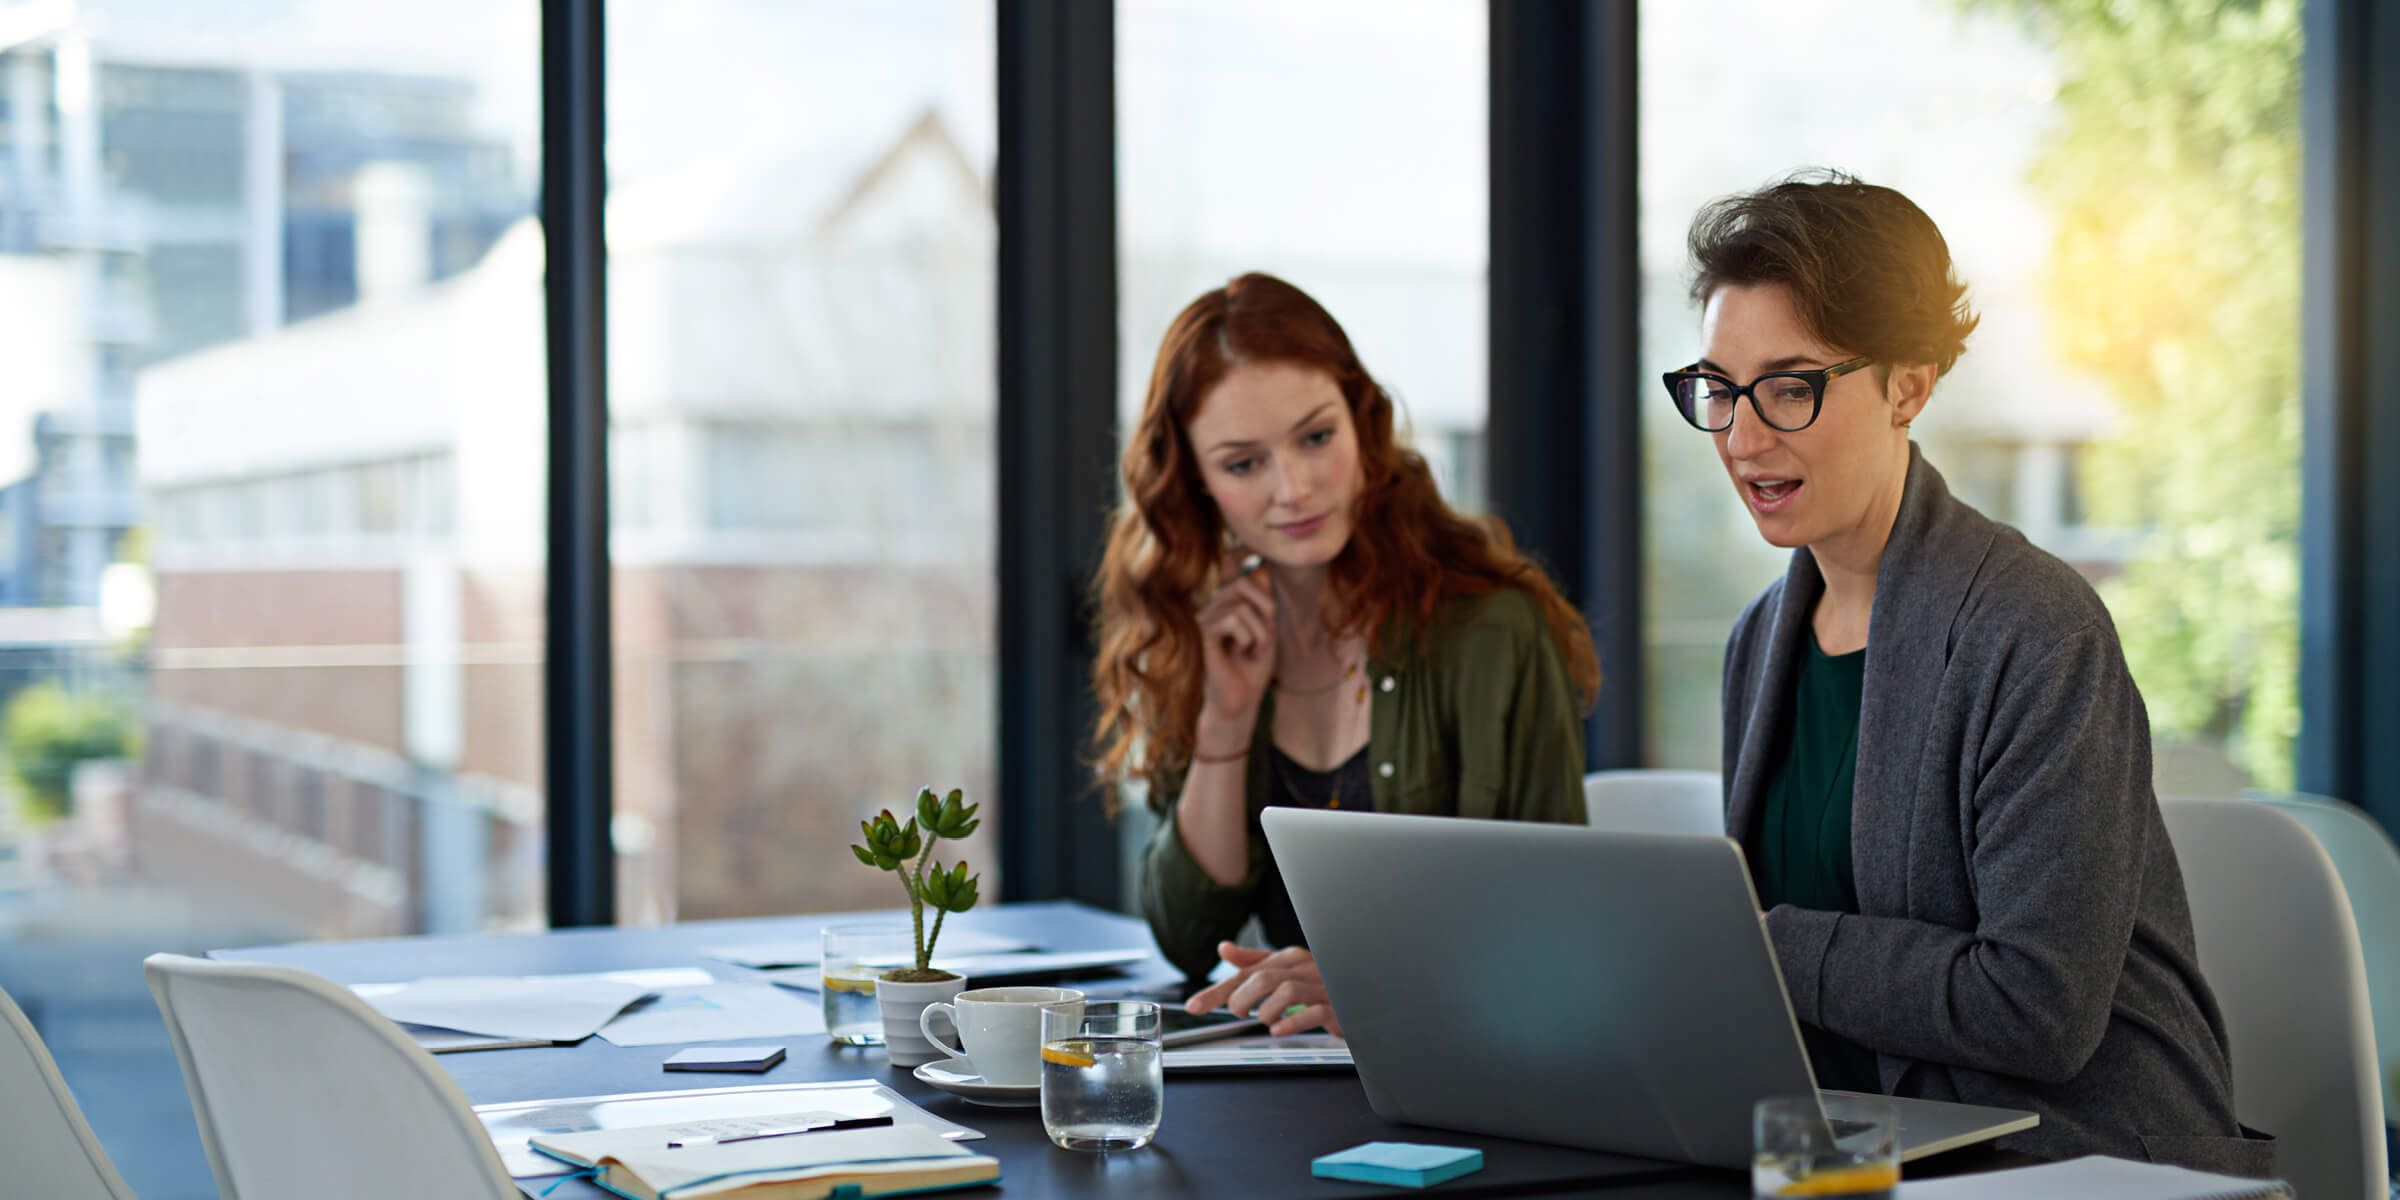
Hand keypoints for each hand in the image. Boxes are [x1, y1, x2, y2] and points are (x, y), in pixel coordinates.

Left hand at [1183, 942, 1341, 1036]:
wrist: (1356, 993)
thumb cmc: (1318, 983)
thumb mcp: (1285, 969)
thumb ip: (1255, 961)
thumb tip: (1224, 948)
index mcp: (1290, 958)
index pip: (1246, 972)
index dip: (1217, 990)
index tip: (1194, 1006)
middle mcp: (1305, 968)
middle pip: (1262, 979)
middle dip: (1240, 1000)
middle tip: (1238, 1014)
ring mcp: (1322, 987)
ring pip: (1287, 991)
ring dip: (1265, 1011)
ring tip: (1263, 1021)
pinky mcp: (1336, 1007)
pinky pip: (1314, 1012)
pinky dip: (1293, 1022)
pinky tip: (1278, 1030)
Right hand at [1195, 555, 1276, 726]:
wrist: (1240, 702)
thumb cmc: (1253, 669)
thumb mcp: (1266, 630)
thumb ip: (1264, 601)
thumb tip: (1262, 565)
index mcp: (1228, 603)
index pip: (1238, 569)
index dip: (1248, 559)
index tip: (1261, 560)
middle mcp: (1213, 606)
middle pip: (1245, 582)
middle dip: (1266, 609)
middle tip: (1265, 638)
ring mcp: (1205, 618)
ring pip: (1242, 604)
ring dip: (1259, 631)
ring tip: (1252, 650)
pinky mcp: (1203, 632)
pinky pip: (1233, 618)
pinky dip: (1247, 637)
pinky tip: (1240, 652)